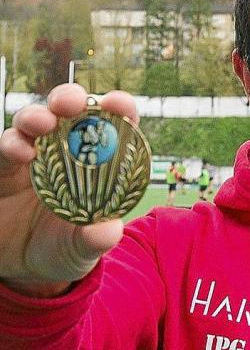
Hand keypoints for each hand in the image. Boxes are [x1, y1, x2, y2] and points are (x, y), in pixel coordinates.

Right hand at [0, 84, 137, 296]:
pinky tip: (20, 151)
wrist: (23, 270)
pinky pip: (5, 148)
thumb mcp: (83, 249)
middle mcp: (65, 150)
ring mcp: (32, 155)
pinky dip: (11, 144)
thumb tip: (109, 230)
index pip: (114, 125)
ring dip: (36, 116)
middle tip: (70, 104)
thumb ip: (96, 239)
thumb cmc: (65, 249)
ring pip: (31, 122)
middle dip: (69, 98)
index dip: (118, 108)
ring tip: (42, 124)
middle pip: (69, 111)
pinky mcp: (2, 168)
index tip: (117, 103)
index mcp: (99, 161)